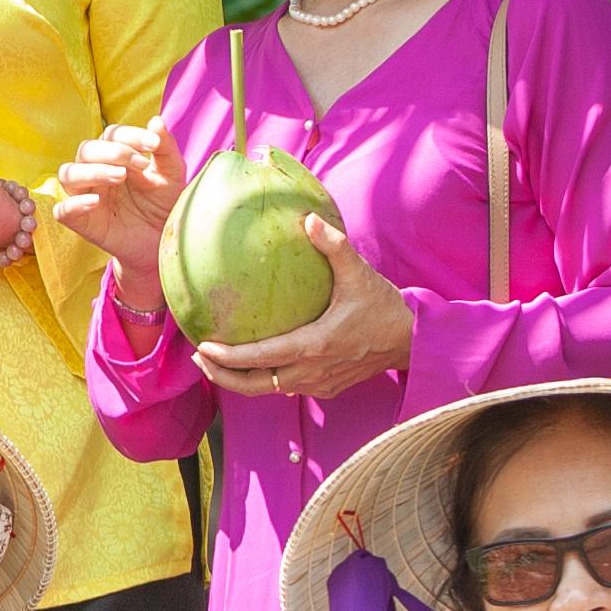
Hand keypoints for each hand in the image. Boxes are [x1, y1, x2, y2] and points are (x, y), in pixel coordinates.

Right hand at [49, 122, 189, 283]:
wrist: (163, 241)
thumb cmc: (163, 204)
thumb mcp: (171, 175)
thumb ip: (165, 148)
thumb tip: (156, 120)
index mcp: (114, 156)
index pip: (111, 134)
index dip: (130, 135)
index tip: (153, 144)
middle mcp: (95, 171)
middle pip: (85, 150)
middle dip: (112, 152)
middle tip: (140, 164)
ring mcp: (85, 196)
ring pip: (68, 174)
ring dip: (92, 171)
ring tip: (120, 177)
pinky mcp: (81, 222)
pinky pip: (62, 210)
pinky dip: (74, 204)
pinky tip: (96, 203)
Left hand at [198, 217, 413, 398]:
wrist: (411, 339)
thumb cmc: (383, 306)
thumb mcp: (358, 272)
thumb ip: (333, 246)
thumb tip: (308, 219)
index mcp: (313, 346)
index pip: (260, 359)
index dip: (227, 358)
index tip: (203, 347)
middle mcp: (312, 372)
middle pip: (255, 386)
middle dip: (222, 376)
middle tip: (199, 359)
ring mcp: (319, 384)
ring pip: (269, 391)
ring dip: (241, 380)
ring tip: (217, 362)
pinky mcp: (327, 388)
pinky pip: (287, 388)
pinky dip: (265, 380)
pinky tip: (254, 364)